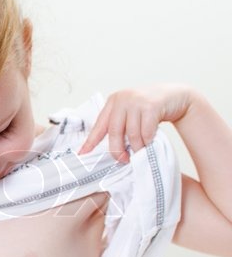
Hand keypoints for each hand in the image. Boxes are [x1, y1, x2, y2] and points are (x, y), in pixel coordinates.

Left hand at [79, 85, 195, 161]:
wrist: (175, 96)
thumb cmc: (150, 109)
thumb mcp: (130, 112)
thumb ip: (119, 124)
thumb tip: (112, 149)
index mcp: (113, 101)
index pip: (99, 125)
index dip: (90, 141)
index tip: (82, 153)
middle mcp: (122, 99)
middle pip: (114, 132)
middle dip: (117, 150)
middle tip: (123, 160)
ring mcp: (136, 101)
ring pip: (131, 134)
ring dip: (136, 147)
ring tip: (140, 150)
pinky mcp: (151, 106)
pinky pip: (146, 132)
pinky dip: (147, 141)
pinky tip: (150, 142)